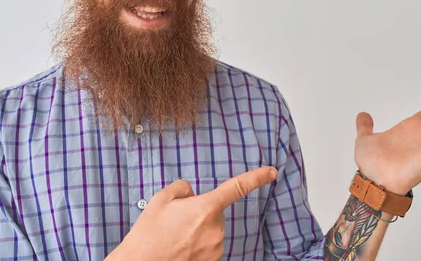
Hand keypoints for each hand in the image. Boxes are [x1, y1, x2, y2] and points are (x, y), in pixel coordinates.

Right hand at [106, 166, 277, 260]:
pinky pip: (208, 245)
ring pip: (211, 230)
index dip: (257, 177)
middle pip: (214, 211)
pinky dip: (197, 245)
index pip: (237, 187)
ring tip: (174, 237)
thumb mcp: (162, 199)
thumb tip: (193, 194)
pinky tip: (180, 248)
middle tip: (176, 221)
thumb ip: (183, 188)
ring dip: (198, 230)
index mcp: (206, 208)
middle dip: (200, 212)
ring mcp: (215, 249)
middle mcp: (216, 229)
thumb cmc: (149, 233)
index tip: (271, 172)